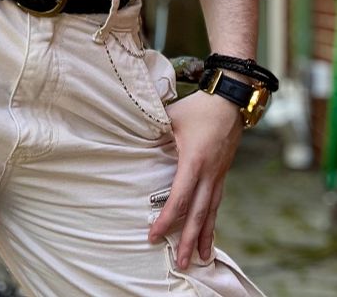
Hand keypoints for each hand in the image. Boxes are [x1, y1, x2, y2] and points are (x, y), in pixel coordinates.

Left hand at [147, 89, 242, 268]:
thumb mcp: (171, 117)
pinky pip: (216, 202)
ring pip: (211, 211)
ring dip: (204, 236)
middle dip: (188, 240)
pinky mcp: (222, 173)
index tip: (154, 235)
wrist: (230, 101)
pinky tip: (209, 233)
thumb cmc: (197, 108)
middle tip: (182, 264)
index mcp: (194, 160)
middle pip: (198, 213)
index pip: (179, 197)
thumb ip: (153, 131)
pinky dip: (212, 220)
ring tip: (201, 258)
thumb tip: (133, 142)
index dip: (166, 219)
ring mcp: (218, 175)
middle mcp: (209, 173)